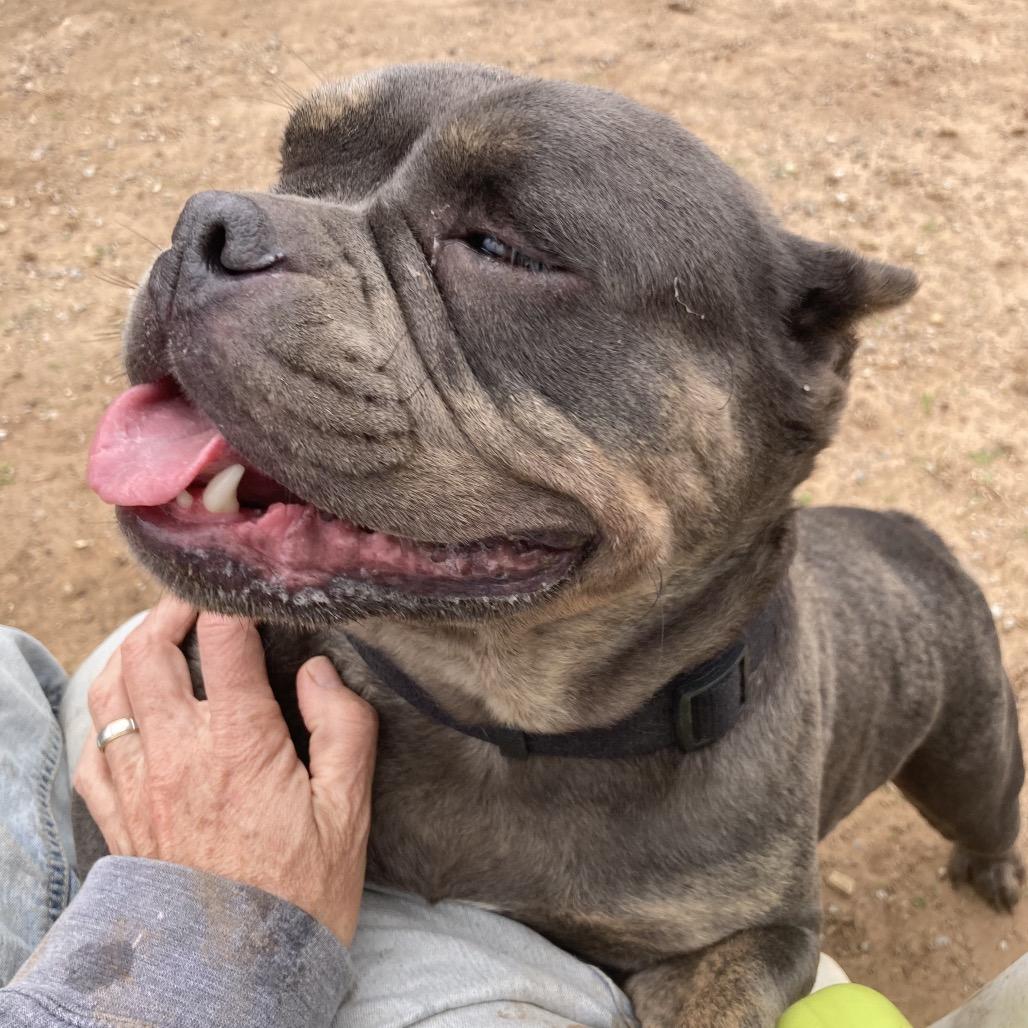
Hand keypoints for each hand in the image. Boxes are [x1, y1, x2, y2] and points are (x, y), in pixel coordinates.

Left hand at [74, 595, 377, 945]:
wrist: (236, 976)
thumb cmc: (301, 892)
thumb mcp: (348, 811)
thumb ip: (342, 727)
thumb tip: (319, 669)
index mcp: (240, 741)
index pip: (224, 638)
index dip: (233, 600)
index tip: (248, 589)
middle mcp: (178, 752)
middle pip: (149, 650)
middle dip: (171, 610)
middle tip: (197, 601)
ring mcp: (139, 783)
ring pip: (110, 691)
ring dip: (131, 652)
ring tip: (160, 639)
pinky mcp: (119, 816)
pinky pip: (92, 748)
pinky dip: (105, 715)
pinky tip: (130, 712)